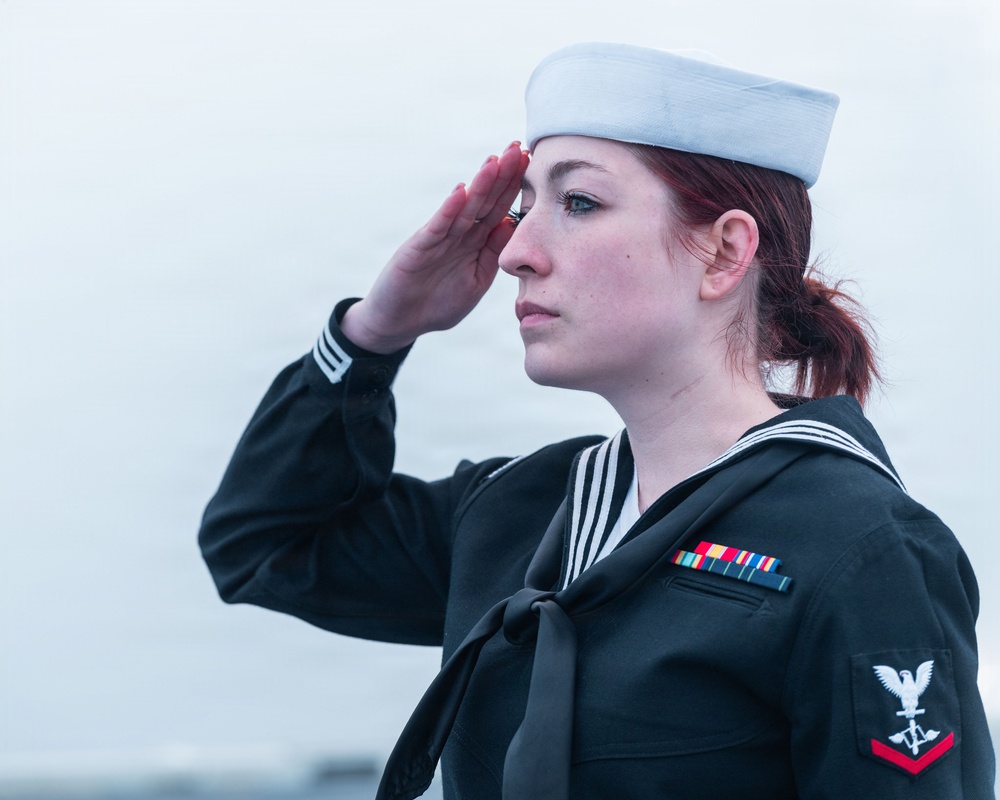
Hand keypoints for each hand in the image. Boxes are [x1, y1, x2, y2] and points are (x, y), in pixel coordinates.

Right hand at [342, 141, 528, 352]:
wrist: (399, 323)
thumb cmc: (437, 304)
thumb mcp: (476, 281)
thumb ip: (493, 254)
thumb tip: (514, 224)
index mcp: (475, 242)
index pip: (498, 208)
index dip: (514, 186)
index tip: (532, 162)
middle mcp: (458, 234)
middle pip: (484, 200)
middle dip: (502, 175)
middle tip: (520, 147)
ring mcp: (437, 239)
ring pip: (464, 208)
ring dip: (480, 185)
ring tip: (496, 160)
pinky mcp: (418, 249)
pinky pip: (437, 228)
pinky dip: (449, 210)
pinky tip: (461, 192)